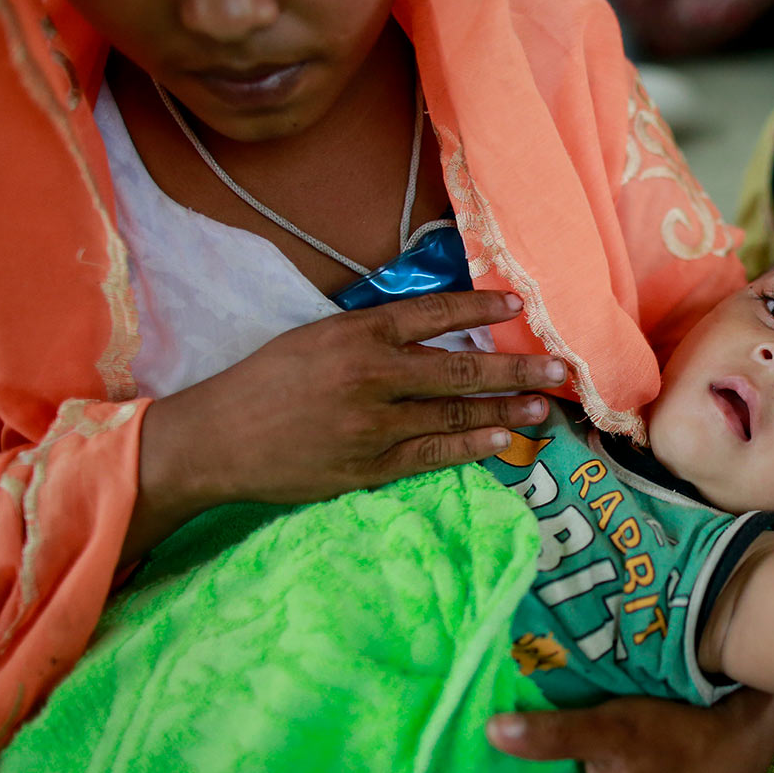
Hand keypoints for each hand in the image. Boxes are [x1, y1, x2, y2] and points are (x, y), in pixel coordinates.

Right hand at [130, 291, 565, 558]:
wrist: (214, 441)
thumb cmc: (264, 382)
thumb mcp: (313, 337)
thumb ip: (372, 334)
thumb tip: (435, 328)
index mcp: (356, 334)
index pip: (435, 314)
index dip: (482, 307)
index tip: (520, 305)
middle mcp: (371, 376)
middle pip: (461, 369)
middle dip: (517, 369)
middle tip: (559, 369)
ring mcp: (373, 427)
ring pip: (455, 414)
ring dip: (506, 409)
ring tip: (544, 407)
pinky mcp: (368, 468)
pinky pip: (433, 455)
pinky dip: (470, 446)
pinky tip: (502, 440)